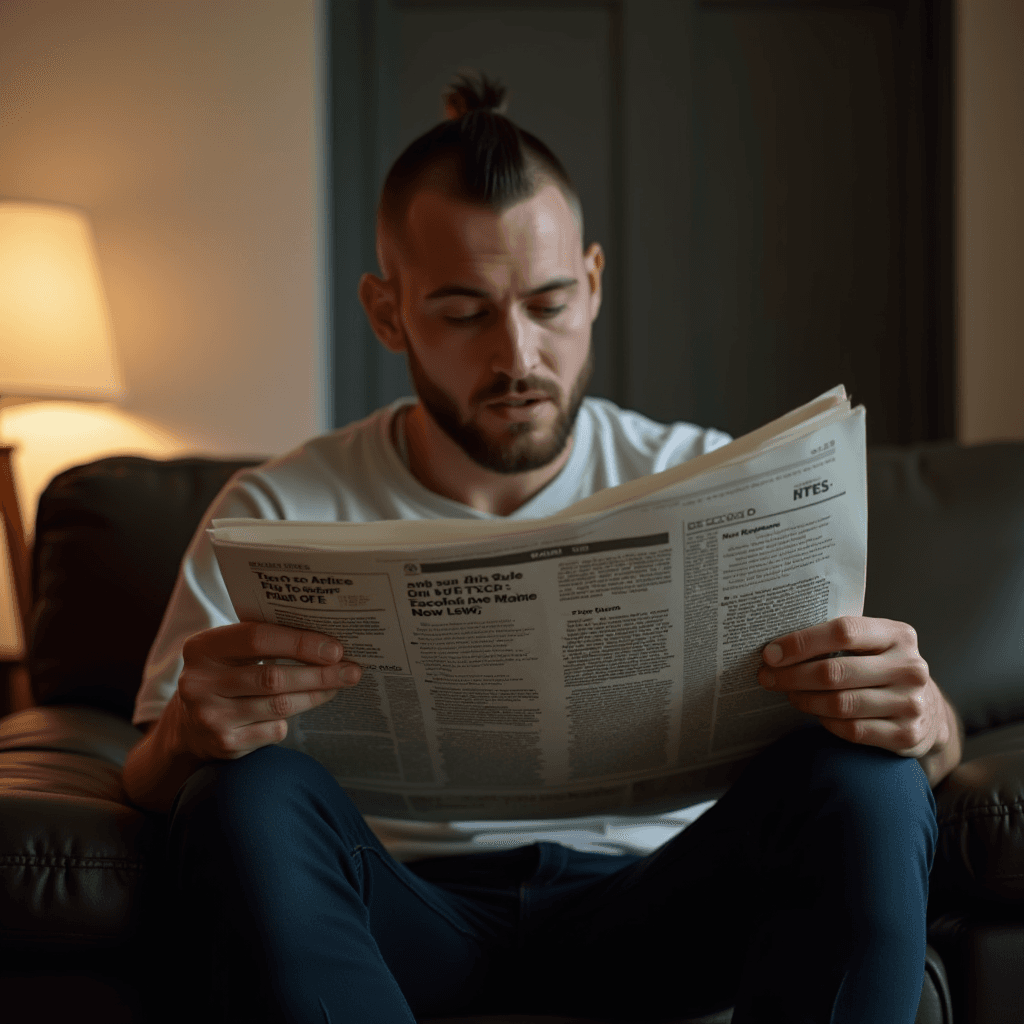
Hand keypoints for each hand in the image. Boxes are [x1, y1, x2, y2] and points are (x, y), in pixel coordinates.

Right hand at [175, 621, 360, 760]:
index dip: (300, 643)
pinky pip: (274, 730)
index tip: (334, 648)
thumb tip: (327, 641)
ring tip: (337, 686)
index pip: (258, 638)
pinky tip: (301, 707)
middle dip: (319, 674)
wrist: (189, 724)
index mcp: (203, 648)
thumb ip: (266, 640)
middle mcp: (200, 683)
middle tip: (351, 671)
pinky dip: (291, 719)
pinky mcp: (224, 744)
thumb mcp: (231, 650)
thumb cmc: (226, 674)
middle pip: (273, 678)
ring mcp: (210, 717)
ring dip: (315, 696)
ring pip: (279, 706)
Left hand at [758, 616, 957, 774]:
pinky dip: (825, 722)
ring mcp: (911, 703)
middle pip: (835, 672)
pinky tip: (815, 713)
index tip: (770, 653)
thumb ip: (837, 639)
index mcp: (898, 635)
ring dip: (805, 699)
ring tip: (789, 694)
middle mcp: (910, 667)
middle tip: (767, 677)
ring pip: (840, 704)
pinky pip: (852, 730)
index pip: (843, 631)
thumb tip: (777, 645)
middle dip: (792, 675)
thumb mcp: (872, 645)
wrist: (928, 709)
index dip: (801, 642)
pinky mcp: (907, 734)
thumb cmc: (882, 668)